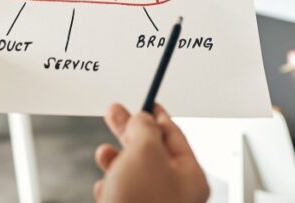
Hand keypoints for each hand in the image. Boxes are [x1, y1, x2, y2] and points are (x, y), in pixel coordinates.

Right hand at [94, 103, 208, 202]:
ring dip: (117, 159)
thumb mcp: (144, 152)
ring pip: (136, 174)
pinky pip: (124, 196)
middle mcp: (177, 195)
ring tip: (104, 152)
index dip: (156, 115)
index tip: (145, 101)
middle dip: (131, 132)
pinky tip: (103, 186)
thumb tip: (142, 120)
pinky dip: (113, 186)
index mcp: (191, 178)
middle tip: (114, 114)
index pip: (175, 136)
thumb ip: (144, 129)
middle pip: (154, 153)